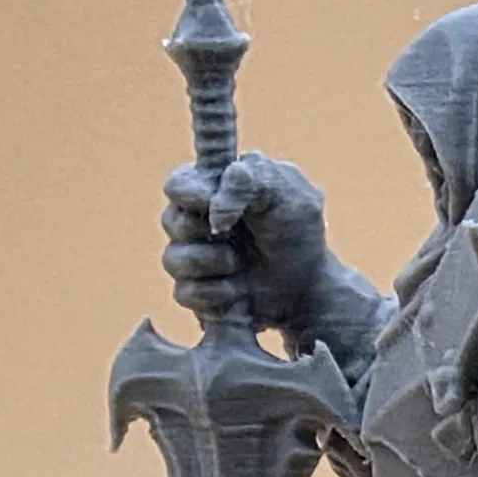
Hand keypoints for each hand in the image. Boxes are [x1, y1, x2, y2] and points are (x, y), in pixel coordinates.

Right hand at [161, 151, 328, 330]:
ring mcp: (191, 258)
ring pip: (173, 260)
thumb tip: (214, 206)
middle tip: (232, 235)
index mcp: (210, 187)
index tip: (208, 202)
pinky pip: (185, 293)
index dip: (188, 193)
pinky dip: (217, 295)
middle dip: (204, 231)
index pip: (178, 185)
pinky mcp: (195, 293)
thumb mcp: (285, 192)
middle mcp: (194, 221)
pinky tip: (239, 293)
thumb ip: (249, 181)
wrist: (307, 287)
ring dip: (213, 264)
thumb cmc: (296, 232)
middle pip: (170, 222)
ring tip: (241, 265)